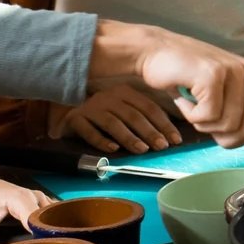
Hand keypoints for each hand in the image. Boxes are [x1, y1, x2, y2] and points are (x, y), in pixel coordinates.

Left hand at [0, 158, 46, 243]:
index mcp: (21, 199)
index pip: (39, 221)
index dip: (41, 238)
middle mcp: (35, 197)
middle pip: (51, 220)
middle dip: (51, 237)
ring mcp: (40, 199)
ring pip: (56, 217)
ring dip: (54, 232)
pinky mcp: (41, 203)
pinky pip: (54, 215)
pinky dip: (54, 226)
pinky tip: (52, 239)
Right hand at [55, 83, 182, 154]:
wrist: (68, 113)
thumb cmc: (103, 115)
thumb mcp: (123, 110)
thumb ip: (142, 117)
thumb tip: (168, 136)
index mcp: (125, 93)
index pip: (149, 107)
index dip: (163, 124)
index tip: (175, 140)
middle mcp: (108, 97)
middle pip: (133, 115)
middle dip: (150, 132)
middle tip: (161, 147)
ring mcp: (91, 108)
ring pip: (113, 123)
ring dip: (129, 137)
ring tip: (142, 150)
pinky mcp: (75, 119)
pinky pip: (89, 131)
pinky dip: (102, 141)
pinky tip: (113, 149)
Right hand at [134, 31, 243, 167]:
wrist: (157, 52)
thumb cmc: (189, 79)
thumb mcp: (224, 95)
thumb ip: (242, 113)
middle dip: (227, 138)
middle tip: (207, 119)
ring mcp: (236, 73)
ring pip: (229, 127)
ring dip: (205, 125)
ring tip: (196, 103)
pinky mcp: (215, 76)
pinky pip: (208, 118)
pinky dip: (192, 116)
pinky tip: (186, 96)